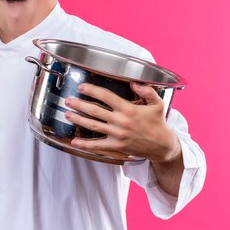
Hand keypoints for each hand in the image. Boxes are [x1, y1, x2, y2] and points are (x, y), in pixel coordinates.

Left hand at [65, 82, 180, 162]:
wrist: (162, 146)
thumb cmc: (158, 124)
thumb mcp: (157, 104)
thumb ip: (147, 91)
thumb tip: (135, 82)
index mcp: (128, 109)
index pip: (106, 96)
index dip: (92, 90)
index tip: (82, 87)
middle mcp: (121, 121)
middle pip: (95, 110)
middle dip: (79, 104)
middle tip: (68, 100)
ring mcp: (117, 135)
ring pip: (93, 126)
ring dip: (78, 119)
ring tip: (67, 114)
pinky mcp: (116, 147)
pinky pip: (97, 146)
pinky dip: (84, 145)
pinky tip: (74, 142)